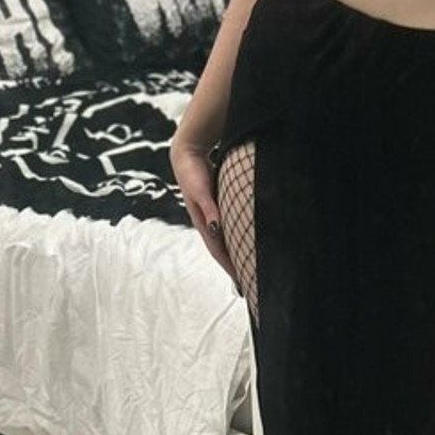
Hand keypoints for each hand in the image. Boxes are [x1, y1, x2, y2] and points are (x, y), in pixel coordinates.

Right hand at [170, 137, 241, 293]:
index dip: (229, 266)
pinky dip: (234, 237)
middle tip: (248, 282)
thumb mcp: (200, 191)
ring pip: (224, 239)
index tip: (241, 281)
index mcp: (202, 222)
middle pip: (221, 249)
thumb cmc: (192, 171)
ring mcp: (210, 215)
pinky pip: (227, 227)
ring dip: (234, 253)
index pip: (217, 250)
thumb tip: (216, 229)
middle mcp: (206, 222)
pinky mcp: (216, 207)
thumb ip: (210, 209)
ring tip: (246, 266)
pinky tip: (241, 239)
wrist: (186, 152)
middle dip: (233, 265)